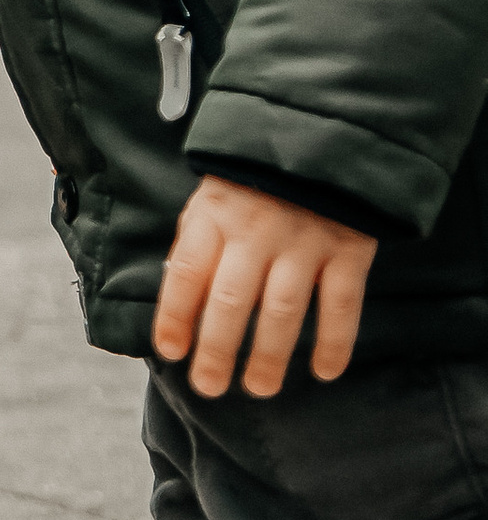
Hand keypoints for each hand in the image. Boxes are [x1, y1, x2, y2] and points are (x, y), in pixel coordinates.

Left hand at [153, 177, 377, 398]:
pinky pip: (341, 303)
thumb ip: (200, 239)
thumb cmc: (257, 175)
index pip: (185, 273)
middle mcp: (256, 229)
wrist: (325, 131)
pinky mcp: (348, 247)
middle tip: (210, 386)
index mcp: (215, 213)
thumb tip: (180, 299)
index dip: (174, 316)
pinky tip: (324, 372)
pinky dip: (335, 341)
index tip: (171, 352)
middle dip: (217, 350)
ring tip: (259, 388)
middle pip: (230, 301)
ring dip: (269, 356)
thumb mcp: (215, 194)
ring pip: (282, 310)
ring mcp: (304, 239)